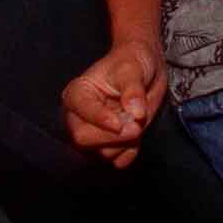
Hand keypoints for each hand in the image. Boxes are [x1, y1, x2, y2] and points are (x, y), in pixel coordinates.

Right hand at [62, 38, 165, 168]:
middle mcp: (79, 117)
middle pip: (83, 139)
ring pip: (102, 153)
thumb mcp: (133, 68)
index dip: (100, 120)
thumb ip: (132, 89)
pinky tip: (137, 135)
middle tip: (136, 124)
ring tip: (136, 120)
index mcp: (77, 94)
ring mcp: (93, 133)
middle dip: (114, 136)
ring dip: (125, 142)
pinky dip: (130, 151)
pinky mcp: (108, 146)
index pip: (81, 114)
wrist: (145, 68)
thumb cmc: (133, 62)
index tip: (120, 122)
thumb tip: (135, 113)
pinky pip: (117, 160)